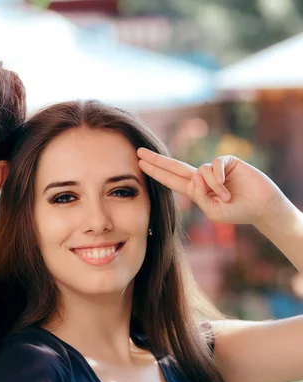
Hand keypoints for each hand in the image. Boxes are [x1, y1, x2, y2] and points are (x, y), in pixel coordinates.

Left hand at [137, 148, 287, 226]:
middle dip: (156, 160)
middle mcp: (201, 178)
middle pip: (174, 166)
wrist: (262, 207)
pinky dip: (217, 176)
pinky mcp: (227, 161)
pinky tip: (226, 185)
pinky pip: (214, 164)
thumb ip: (199, 197)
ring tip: (226, 198)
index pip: (170, 180)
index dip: (155, 172)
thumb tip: (193, 177)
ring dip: (212, 186)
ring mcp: (213, 168)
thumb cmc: (237, 211)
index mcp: (195, 191)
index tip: (140, 164)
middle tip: (138, 151)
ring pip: (199, 171)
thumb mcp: (213, 211)